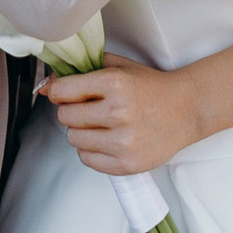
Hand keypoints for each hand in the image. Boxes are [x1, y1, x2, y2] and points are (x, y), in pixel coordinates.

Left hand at [43, 56, 204, 174]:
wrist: (186, 110)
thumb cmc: (151, 87)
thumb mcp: (119, 68)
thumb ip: (82, 71)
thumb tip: (46, 86)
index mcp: (115, 84)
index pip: (63, 91)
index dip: (60, 91)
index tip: (66, 92)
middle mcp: (118, 113)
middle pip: (66, 117)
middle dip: (72, 111)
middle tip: (89, 108)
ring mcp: (123, 142)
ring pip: (73, 139)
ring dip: (81, 131)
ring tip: (100, 124)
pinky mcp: (126, 164)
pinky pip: (87, 159)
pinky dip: (91, 150)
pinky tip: (107, 139)